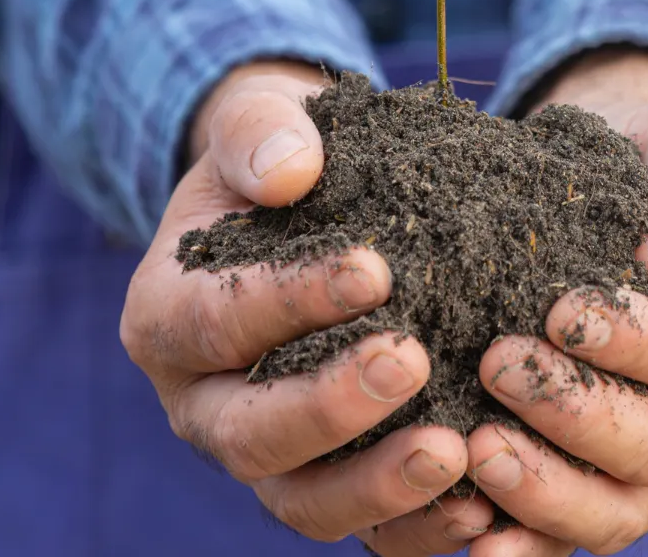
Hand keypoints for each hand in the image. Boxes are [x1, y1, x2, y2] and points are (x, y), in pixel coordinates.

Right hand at [120, 62, 493, 548]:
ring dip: (377, 484)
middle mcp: (203, 402)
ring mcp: (263, 454)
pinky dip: (413, 526)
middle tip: (410, 359)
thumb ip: (261, 134)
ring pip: (302, 501)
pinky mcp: (321, 481)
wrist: (293, 210)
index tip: (373, 270)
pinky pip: (360, 527)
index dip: (290, 300)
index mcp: (167, 316)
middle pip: (250, 434)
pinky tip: (480, 503)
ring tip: (455, 450)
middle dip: (330, 406)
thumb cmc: (273, 170)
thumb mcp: (257, 130)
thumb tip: (289, 170)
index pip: (216, 321)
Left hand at [458, 50, 647, 555]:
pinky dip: (528, 541)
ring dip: (549, 491)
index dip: (639, 348)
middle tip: (498, 364)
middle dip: (579, 414)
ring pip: (625, 509)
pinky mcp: (613, 480)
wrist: (610, 191)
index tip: (559, 311)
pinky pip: (578, 530)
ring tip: (476, 448)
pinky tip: (469, 532)